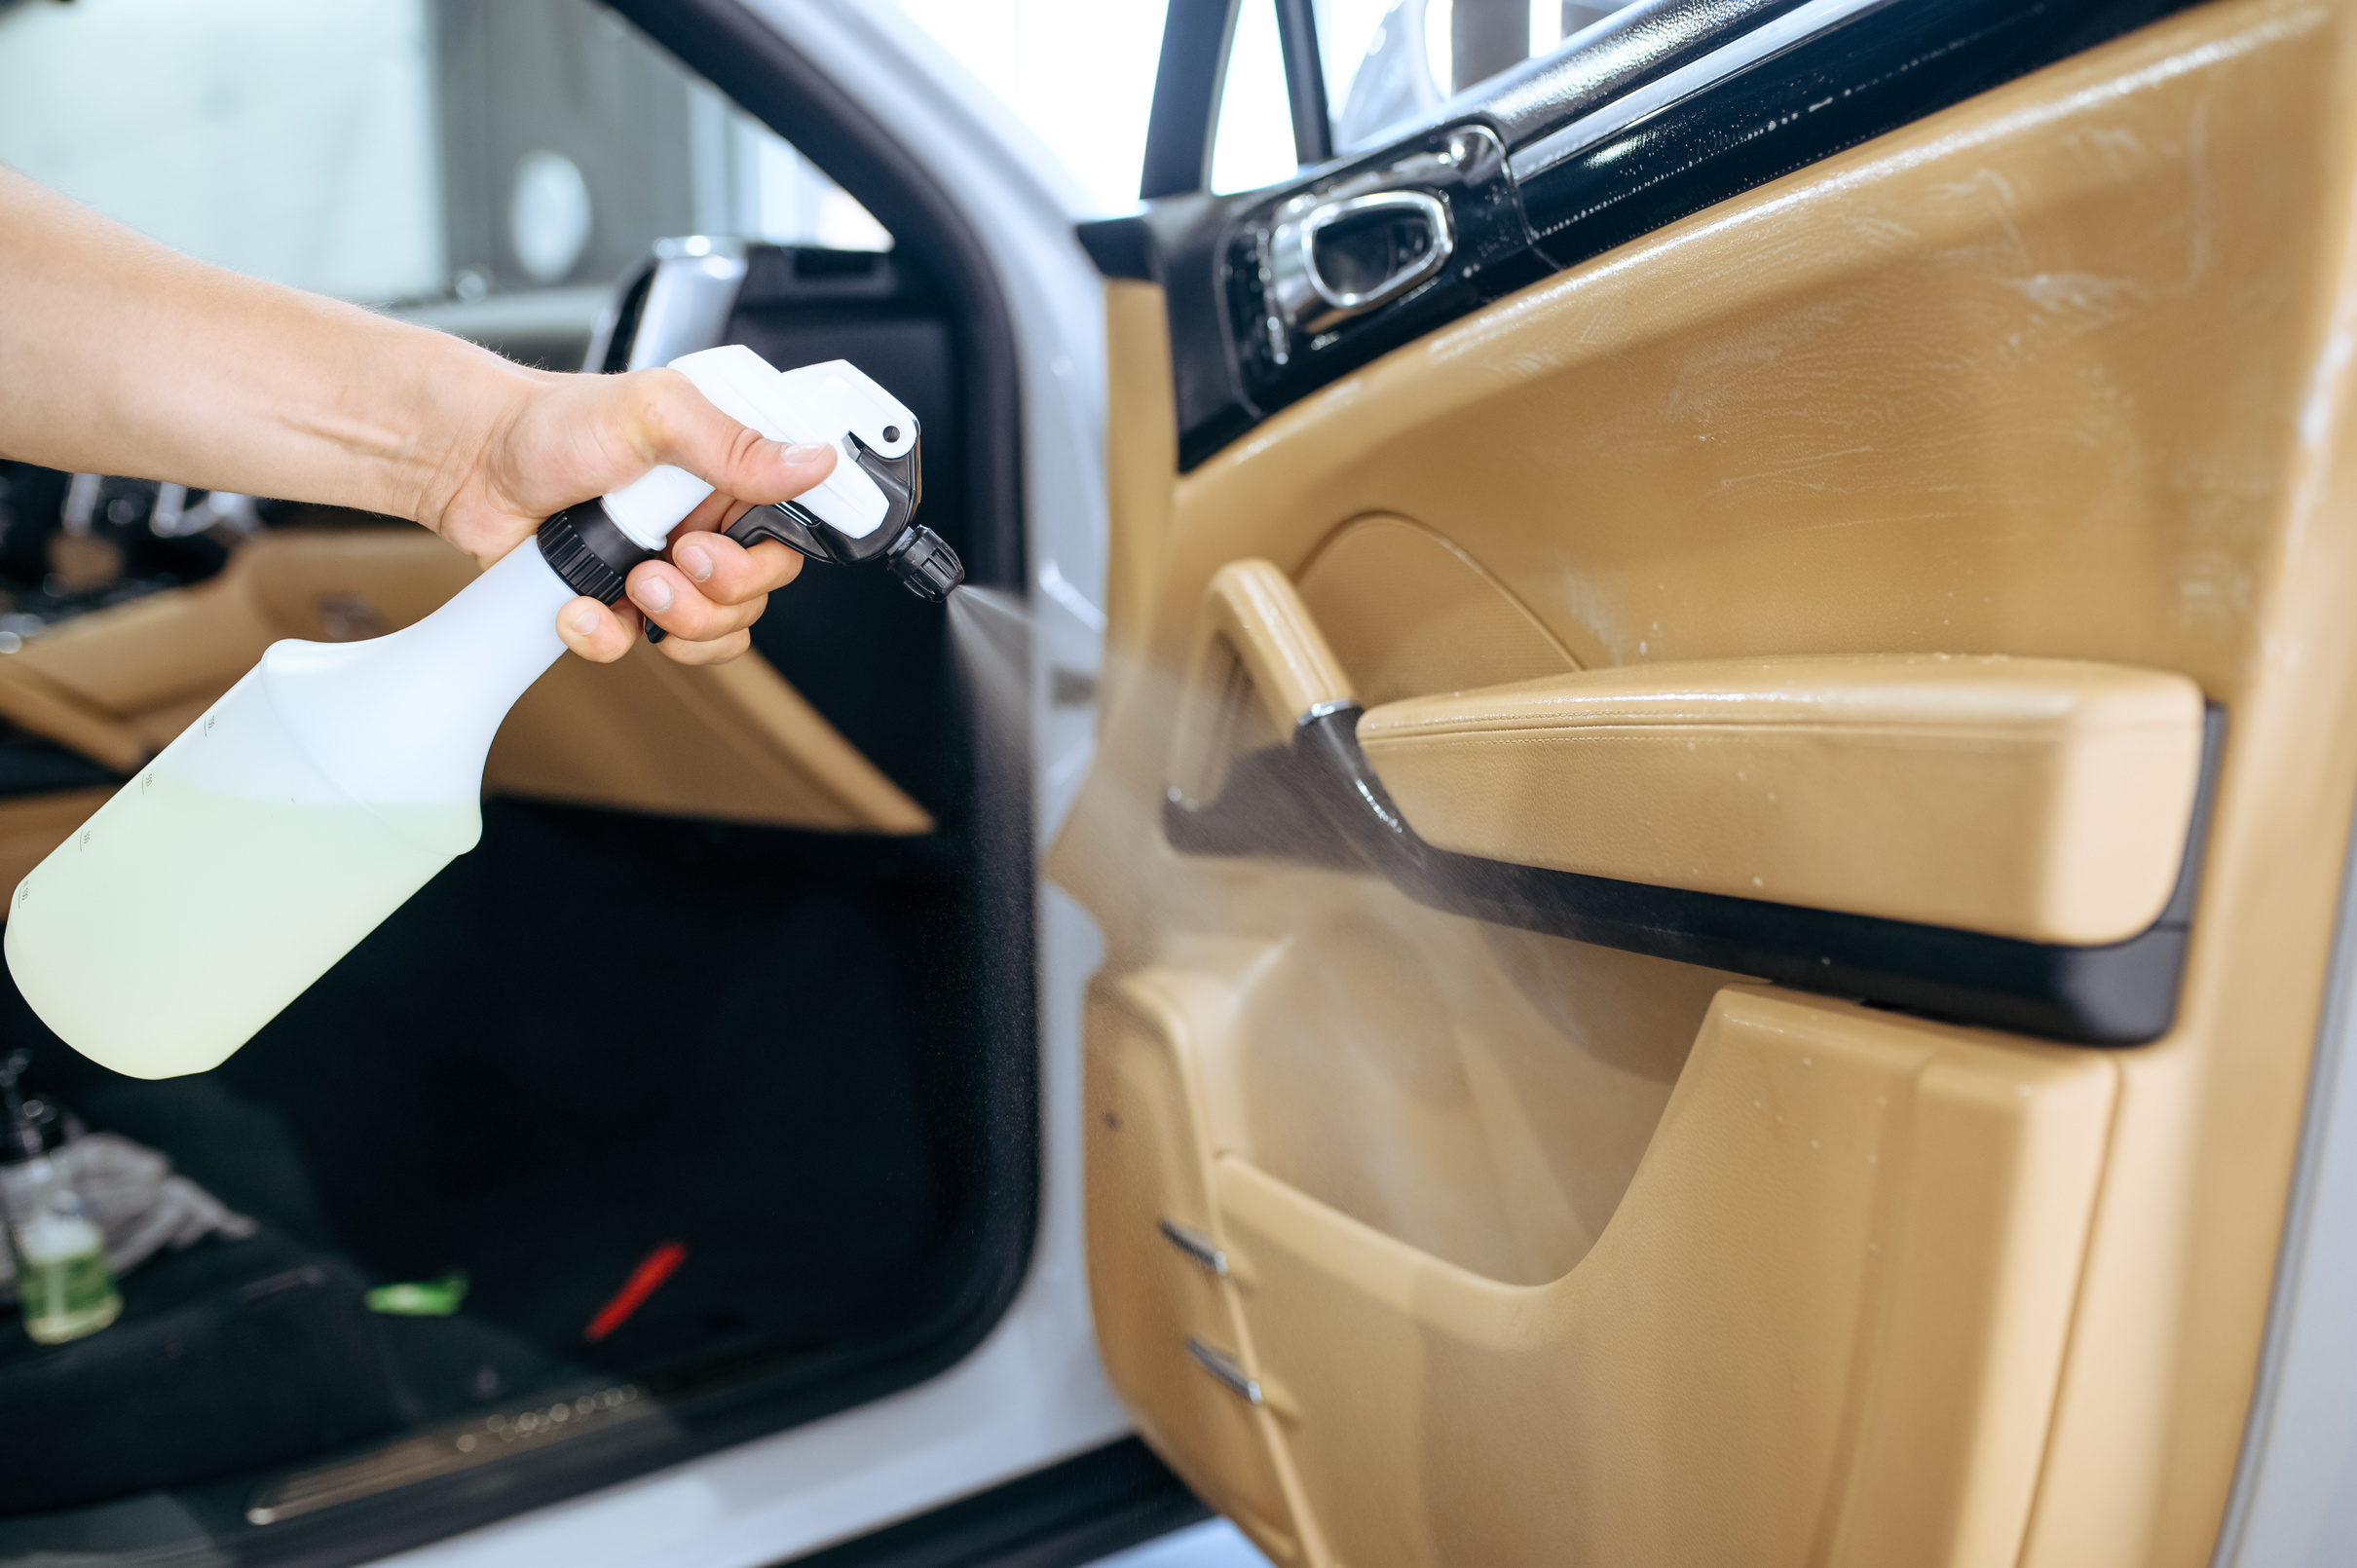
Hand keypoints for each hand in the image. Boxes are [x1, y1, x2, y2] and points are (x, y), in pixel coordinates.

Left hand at [422, 367, 835, 665]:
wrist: (470, 461)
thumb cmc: (553, 423)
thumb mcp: (654, 414)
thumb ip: (735, 444)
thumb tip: (815, 461)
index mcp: (727, 474)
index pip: (788, 536)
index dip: (768, 559)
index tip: (723, 546)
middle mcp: (705, 521)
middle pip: (756, 595)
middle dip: (718, 594)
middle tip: (674, 558)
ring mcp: (665, 565)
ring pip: (713, 632)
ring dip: (676, 621)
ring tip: (632, 583)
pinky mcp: (620, 601)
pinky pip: (643, 647)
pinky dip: (611, 638)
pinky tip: (583, 605)